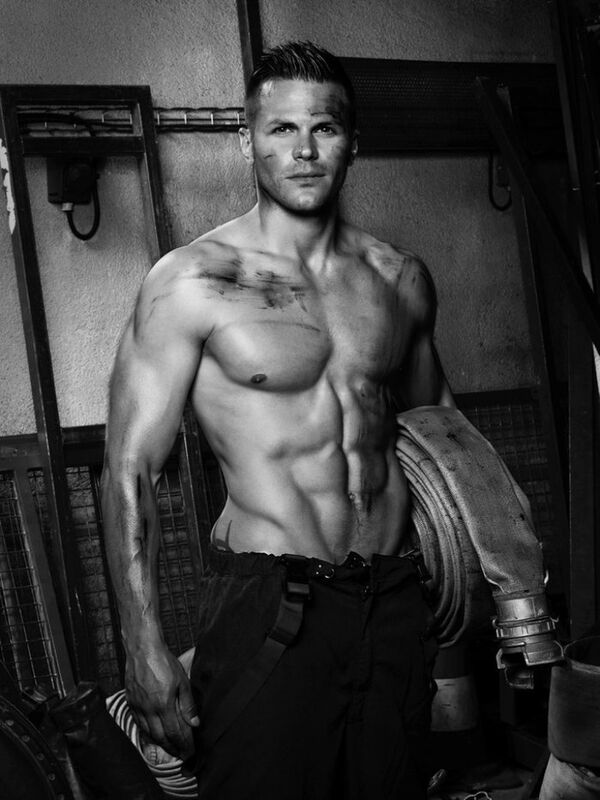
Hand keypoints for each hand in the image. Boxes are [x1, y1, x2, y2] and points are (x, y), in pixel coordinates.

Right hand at [124, 642, 198, 759]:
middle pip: (161, 737)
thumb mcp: (182, 680)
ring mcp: (138, 707)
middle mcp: (148, 710)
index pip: (174, 732)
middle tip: (181, 754)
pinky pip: (139, 724)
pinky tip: (153, 734)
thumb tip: (194, 722)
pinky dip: (148, 733)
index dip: (183, 744)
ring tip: (170, 748)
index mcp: (163, 704)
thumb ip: (187, 703)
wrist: (143, 649)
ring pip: (149, 733)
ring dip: (160, 743)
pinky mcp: (130, 702)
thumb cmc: (164, 662)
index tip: (190, 751)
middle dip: (172, 748)